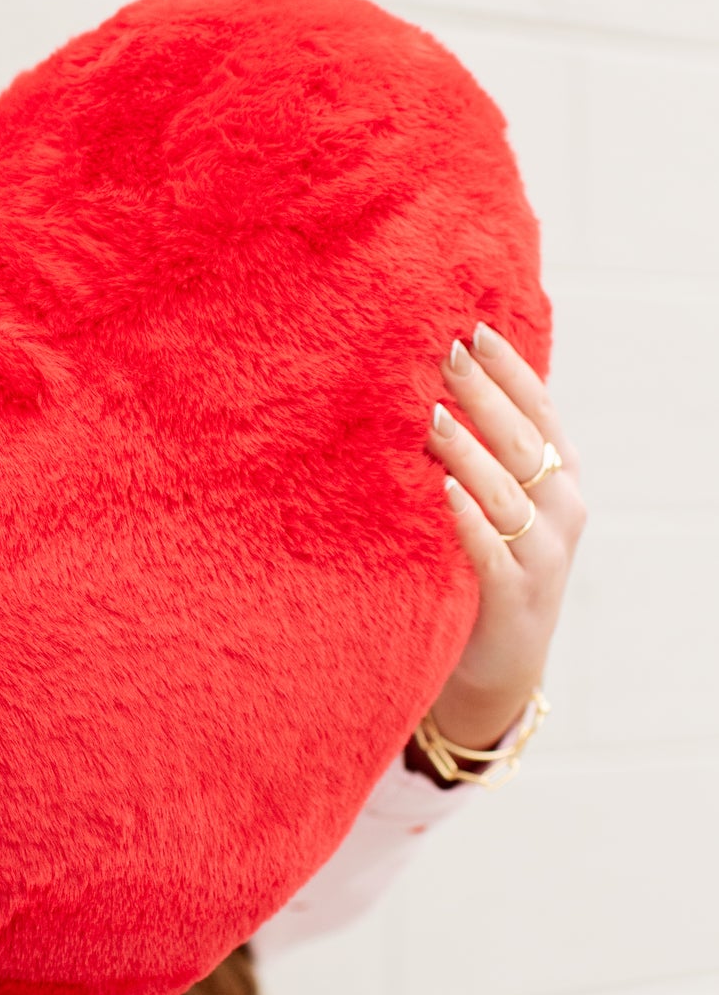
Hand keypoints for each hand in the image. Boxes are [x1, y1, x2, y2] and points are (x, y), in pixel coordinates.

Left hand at [416, 320, 584, 766]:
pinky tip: (444, 491)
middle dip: (484, 395)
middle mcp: (562, 510)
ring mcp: (543, 555)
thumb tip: (434, 380)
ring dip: (469, 452)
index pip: (538, 410)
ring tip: (432, 417)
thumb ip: (483, 450)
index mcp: (560, 477)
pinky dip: (470, 520)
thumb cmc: (487, 565)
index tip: (473, 329)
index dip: (509, 370)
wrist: (498, 664)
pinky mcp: (516, 598)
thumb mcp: (496, 501)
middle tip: (444, 355)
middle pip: (521, 441)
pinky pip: (492, 551)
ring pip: (507, 491)